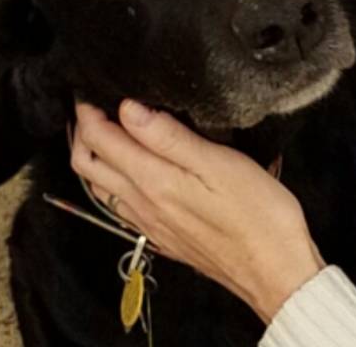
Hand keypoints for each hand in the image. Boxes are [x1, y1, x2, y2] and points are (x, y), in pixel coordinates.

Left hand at [71, 100, 324, 322]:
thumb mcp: (219, 163)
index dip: (90, 110)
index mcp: (154, 181)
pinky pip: (118, 205)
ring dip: (93, 154)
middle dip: (83, 130)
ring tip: (103, 126)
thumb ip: (171, 137)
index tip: (92, 86)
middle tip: (92, 101)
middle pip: (89, 165)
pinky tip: (127, 170)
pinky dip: (109, 180)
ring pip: (100, 186)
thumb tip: (129, 108)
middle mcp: (141, 204)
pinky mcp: (161, 235)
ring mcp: (149, 223)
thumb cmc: (257, 212)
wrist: (272, 268)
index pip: (102, 141)